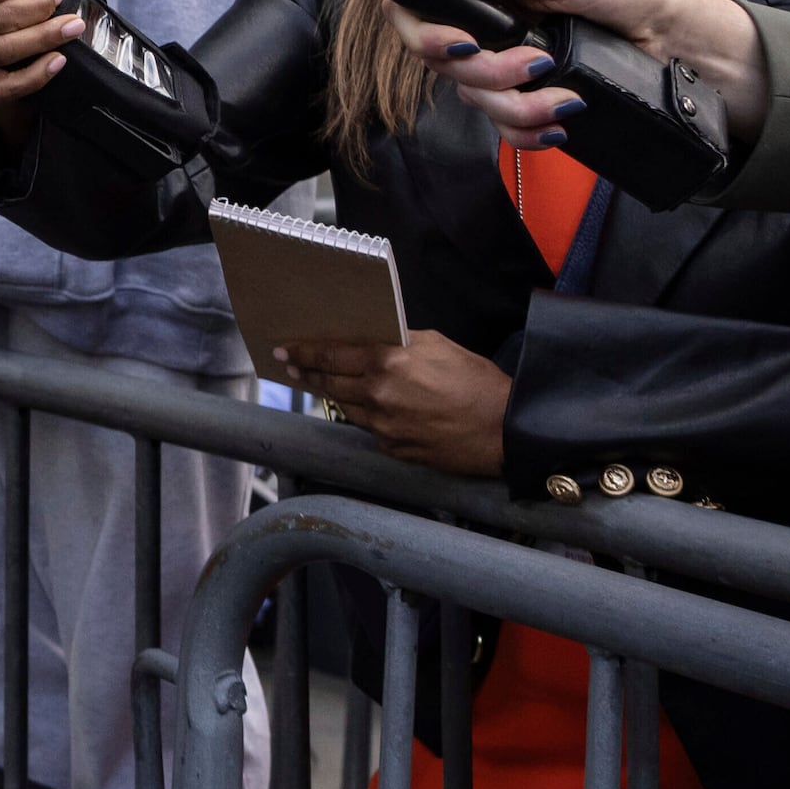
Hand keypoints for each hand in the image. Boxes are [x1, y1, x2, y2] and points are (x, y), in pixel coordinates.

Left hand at [279, 330, 510, 475]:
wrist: (504, 429)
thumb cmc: (476, 381)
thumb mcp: (436, 344)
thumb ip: (397, 341)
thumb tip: (372, 339)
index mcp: (388, 363)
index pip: (331, 355)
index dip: (304, 352)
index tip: (285, 351)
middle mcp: (379, 395)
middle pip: (331, 383)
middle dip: (309, 373)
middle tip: (293, 367)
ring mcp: (384, 426)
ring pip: (347, 407)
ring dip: (336, 395)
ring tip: (326, 383)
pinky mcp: (394, 449)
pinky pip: (370, 428)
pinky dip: (367, 416)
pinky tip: (371, 408)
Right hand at [377, 0, 767, 149]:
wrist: (664, 35)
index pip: (413, 12)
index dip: (422, 36)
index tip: (461, 44)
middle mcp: (482, 30)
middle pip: (443, 67)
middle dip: (489, 75)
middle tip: (538, 63)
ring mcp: (502, 68)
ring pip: (475, 104)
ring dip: (519, 107)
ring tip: (565, 97)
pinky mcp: (525, 101)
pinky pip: (505, 132)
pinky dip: (530, 132)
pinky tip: (559, 122)